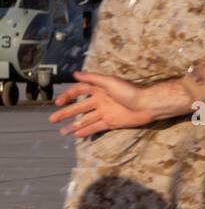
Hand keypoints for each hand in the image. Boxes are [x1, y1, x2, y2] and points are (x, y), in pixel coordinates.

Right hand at [49, 73, 189, 137]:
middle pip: (79, 107)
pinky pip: (96, 127)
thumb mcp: (110, 82)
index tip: (58, 102)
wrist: (148, 105)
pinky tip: (76, 135)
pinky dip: (86, 131)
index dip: (68, 95)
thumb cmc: (130, 91)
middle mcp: (100, 101)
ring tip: (62, 131)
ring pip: (86, 120)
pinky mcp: (112, 122)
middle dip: (66, 113)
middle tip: (52, 119)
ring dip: (74, 125)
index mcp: (99, 89)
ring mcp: (105, 112)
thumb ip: (93, 78)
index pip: (79, 91)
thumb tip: (75, 73)